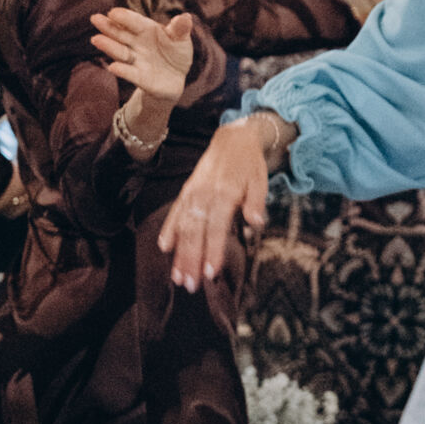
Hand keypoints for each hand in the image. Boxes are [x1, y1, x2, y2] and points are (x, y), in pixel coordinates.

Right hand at [91, 6, 194, 103]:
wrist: (175, 78)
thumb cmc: (175, 53)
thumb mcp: (181, 39)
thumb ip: (180, 29)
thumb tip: (185, 17)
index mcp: (146, 30)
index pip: (134, 21)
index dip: (125, 17)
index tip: (113, 12)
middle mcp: (136, 44)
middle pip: (120, 34)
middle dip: (108, 27)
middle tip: (95, 18)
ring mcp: (136, 60)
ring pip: (120, 52)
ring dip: (109, 46)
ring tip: (96, 39)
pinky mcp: (140, 78)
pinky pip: (130, 73)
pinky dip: (123, 70)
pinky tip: (113, 67)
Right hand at [157, 120, 270, 290]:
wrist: (234, 138)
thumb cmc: (250, 164)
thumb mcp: (260, 180)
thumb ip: (257, 202)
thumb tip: (257, 223)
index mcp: (226, 193)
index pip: (217, 227)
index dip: (213, 251)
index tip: (210, 273)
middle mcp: (205, 194)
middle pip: (196, 232)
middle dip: (191, 260)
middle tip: (189, 285)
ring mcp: (193, 193)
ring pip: (183, 226)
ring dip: (179, 253)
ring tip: (176, 276)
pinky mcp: (186, 191)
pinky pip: (175, 212)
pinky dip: (168, 229)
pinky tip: (164, 247)